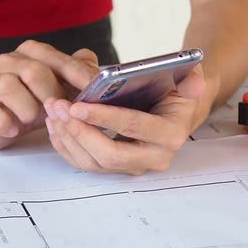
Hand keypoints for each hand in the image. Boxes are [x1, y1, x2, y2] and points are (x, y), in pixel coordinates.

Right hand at [0, 40, 98, 149]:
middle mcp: (10, 61)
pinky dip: (5, 123)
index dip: (80, 77)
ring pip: (8, 87)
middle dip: (52, 96)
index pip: (60, 59)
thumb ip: (80, 74)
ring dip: (27, 109)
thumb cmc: (34, 99)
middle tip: (60, 113)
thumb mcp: (61, 86)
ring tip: (34, 120)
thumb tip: (99, 73)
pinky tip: (14, 129)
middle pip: (34, 72)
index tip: (95, 92)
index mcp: (34, 52)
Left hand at [43, 66, 206, 174]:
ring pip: (93, 163)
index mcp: (170, 134)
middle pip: (109, 155)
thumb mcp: (190, 81)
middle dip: (79, 132)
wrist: (179, 112)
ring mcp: (134, 165)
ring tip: (52, 111)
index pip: (133, 127)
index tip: (77, 105)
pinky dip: (66, 146)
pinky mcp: (118, 167)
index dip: (104, 118)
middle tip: (58, 108)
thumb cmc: (178, 93)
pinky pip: (86, 164)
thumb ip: (193, 79)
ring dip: (68, 138)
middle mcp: (154, 157)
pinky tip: (55, 124)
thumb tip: (194, 80)